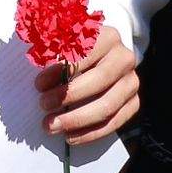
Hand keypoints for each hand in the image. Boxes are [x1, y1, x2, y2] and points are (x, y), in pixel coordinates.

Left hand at [34, 25, 138, 145]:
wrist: (104, 56)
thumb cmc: (77, 49)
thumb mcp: (64, 39)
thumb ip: (52, 46)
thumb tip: (38, 60)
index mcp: (107, 37)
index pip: (84, 54)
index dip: (61, 70)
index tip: (39, 84)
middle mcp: (124, 58)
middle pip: (98, 81)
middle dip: (68, 97)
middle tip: (43, 105)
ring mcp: (131, 82)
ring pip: (107, 106)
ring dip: (77, 119)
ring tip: (52, 125)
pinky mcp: (133, 102)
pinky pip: (115, 122)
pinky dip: (91, 133)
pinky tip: (70, 136)